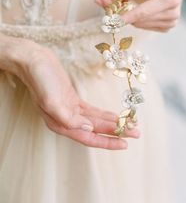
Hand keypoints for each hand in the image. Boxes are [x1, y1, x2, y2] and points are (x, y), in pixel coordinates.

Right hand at [1, 37, 139, 149]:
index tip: (125, 143)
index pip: (89, 138)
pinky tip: (114, 116)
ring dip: (113, 123)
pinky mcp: (72, 99)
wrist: (33, 59)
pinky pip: (92, 111)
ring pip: (95, 121)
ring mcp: (70, 109)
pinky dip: (104, 114)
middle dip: (116, 132)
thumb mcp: (51, 100)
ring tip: (129, 125)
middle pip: (96, 130)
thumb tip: (88, 130)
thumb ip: (68, 118)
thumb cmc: (40, 79)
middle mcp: (66, 119)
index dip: (107, 141)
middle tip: (136, 133)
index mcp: (61, 123)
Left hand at [95, 0, 185, 31]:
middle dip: (119, 12)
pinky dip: (131, 18)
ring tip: (113, 1)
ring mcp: (169, 24)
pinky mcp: (164, 28)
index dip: (126, 16)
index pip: (144, 12)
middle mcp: (172, 15)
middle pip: (138, 19)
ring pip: (138, 24)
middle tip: (102, 0)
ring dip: (124, 15)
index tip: (111, 20)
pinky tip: (126, 9)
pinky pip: (142, 26)